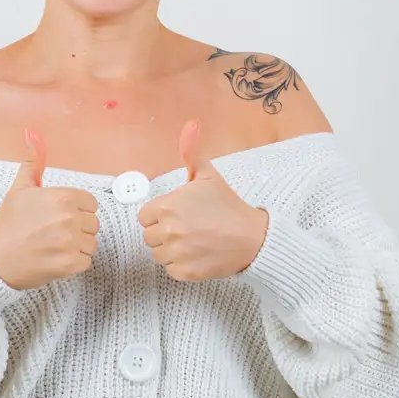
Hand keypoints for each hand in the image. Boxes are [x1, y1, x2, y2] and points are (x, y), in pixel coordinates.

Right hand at [0, 129, 99, 289]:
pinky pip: (86, 261)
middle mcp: (69, 218)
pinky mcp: (70, 264)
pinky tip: (55, 258)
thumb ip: (34, 161)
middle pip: (93, 223)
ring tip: (54, 246)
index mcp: (63, 197)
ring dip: (77, 246)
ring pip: (91, 243)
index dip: (76, 210)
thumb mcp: (21, 187)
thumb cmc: (8, 224)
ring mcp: (70, 242)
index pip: (90, 203)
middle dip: (77, 228)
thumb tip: (33, 132)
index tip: (58, 216)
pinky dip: (74, 263)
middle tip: (53, 232)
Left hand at [137, 120, 269, 281]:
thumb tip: (191, 125)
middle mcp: (168, 230)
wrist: (253, 238)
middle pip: (149, 236)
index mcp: (167, 206)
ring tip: (193, 241)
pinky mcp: (185, 272)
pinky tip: (197, 255)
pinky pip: (171, 270)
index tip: (177, 215)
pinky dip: (182, 265)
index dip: (159, 215)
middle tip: (187, 228)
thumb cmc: (228, 205)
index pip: (145, 216)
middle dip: (164, 233)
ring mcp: (176, 253)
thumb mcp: (208, 175)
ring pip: (158, 254)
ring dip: (171, 250)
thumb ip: (191, 152)